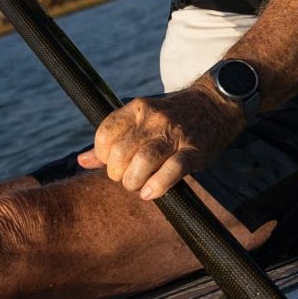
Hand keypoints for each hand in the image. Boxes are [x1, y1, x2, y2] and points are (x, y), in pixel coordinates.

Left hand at [79, 87, 246, 200]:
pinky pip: (172, 170)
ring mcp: (174, 134)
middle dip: (117, 173)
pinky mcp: (194, 150)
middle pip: (121, 152)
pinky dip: (157, 186)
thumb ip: (112, 140)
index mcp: (137, 109)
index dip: (103, 155)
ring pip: (143, 161)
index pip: (105, 134)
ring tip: (137, 187)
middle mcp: (154, 119)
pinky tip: (150, 193)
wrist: (215, 105)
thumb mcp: (141, 121)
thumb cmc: (172, 118)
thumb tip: (81, 160)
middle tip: (126, 178)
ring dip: (133, 181)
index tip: (111, 164)